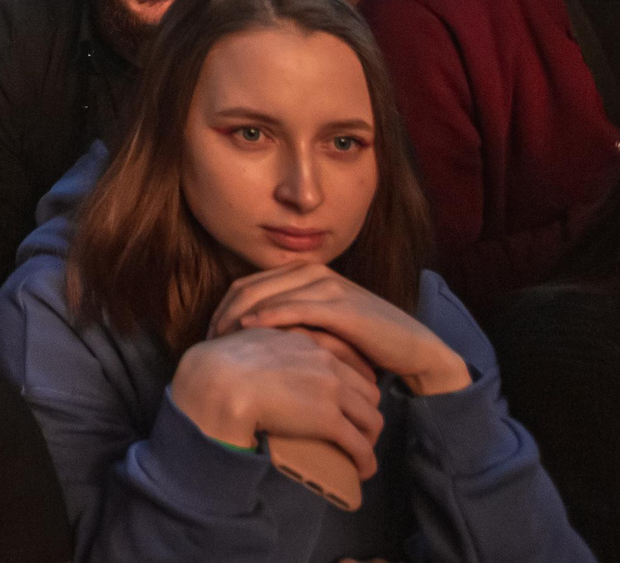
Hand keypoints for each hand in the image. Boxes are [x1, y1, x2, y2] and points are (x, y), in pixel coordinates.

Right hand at [168, 326, 385, 478]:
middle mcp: (326, 364)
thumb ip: (264, 343)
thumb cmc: (223, 363)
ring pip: (371, 418)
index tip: (354, 400)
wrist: (220, 381)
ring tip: (360, 454)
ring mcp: (331, 391)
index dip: (357, 385)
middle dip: (367, 413)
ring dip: (370, 439)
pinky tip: (362, 471)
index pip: (350, 362)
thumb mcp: (249, 340)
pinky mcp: (328, 420)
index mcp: (308, 343)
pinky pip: (360, 445)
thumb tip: (256, 357)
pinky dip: (366, 461)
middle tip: (357, 431)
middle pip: (368, 392)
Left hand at [208, 265, 470, 397]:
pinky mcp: (339, 306)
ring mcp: (326, 286)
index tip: (209, 337)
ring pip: (264, 296)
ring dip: (236, 319)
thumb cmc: (364, 342)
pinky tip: (247, 331)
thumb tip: (248, 335)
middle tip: (206, 343)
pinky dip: (266, 318)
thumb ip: (290, 319)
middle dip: (221, 315)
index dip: (221, 309)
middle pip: (247, 288)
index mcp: (303, 272)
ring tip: (219, 344)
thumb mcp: (320, 325)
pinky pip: (293, 309)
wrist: (413, 349)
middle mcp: (312, 272)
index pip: (245, 285)